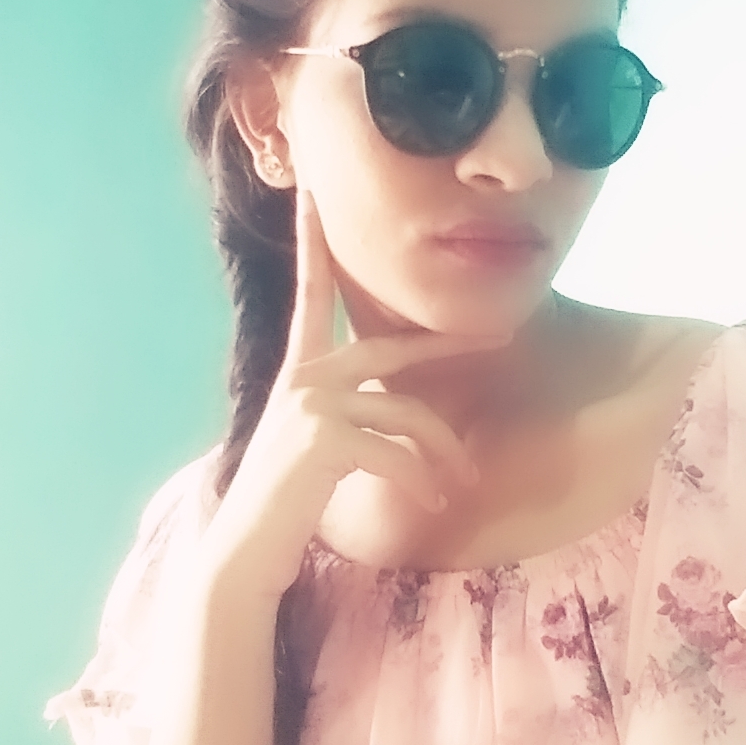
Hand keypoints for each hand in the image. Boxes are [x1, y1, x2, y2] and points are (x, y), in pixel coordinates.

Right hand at [204, 188, 509, 596]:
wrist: (247, 550)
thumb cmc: (287, 501)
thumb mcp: (318, 443)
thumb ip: (350, 410)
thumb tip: (403, 407)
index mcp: (299, 372)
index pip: (312, 295)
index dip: (312, 244)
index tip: (311, 194)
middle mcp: (303, 378)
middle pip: (391, 348)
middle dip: (445, 345)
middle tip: (498, 339)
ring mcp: (311, 405)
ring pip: (406, 411)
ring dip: (443, 452)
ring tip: (462, 483)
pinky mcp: (323, 440)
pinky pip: (397, 452)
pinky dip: (421, 479)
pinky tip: (431, 502)